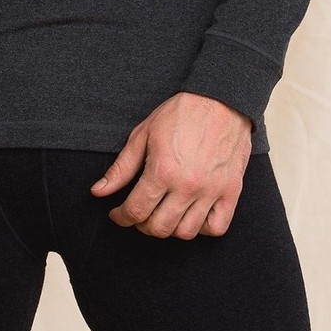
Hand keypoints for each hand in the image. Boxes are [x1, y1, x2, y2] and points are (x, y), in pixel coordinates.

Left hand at [90, 92, 252, 239]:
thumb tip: (98, 191)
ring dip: (170, 228)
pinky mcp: (231, 191)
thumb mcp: (143, 134)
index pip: (136, 211)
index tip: (118, 214)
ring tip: (164, 212)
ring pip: (186, 232)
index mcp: (163, 170)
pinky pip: (216, 227)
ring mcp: (211, 191)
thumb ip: (121, 168)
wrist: (219, 98)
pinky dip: (202, 228)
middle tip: (140, 212)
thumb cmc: (180, 113)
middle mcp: (187, 185)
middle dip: (142, 225)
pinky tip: (192, 214)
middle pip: (159, 228)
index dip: (121, 217)